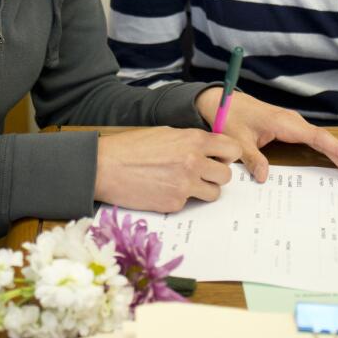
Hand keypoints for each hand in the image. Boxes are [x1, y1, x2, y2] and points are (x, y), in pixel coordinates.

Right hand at [94, 127, 241, 212]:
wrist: (105, 167)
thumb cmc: (131, 147)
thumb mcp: (165, 133)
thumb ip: (191, 141)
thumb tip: (209, 150)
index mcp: (193, 140)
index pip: (232, 149)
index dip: (227, 155)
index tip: (219, 158)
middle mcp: (194, 162)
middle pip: (226, 175)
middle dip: (216, 175)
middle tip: (201, 173)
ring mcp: (185, 185)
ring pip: (214, 193)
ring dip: (203, 190)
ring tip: (184, 183)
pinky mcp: (175, 204)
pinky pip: (190, 204)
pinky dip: (181, 199)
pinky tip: (163, 190)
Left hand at [196, 87, 337, 183]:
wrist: (222, 101)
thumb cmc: (230, 117)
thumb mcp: (237, 140)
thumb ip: (251, 158)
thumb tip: (264, 178)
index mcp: (284, 123)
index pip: (318, 138)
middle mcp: (293, 122)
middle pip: (326, 140)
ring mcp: (293, 124)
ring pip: (322, 140)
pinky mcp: (289, 128)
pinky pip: (313, 140)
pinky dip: (327, 151)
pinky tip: (336, 162)